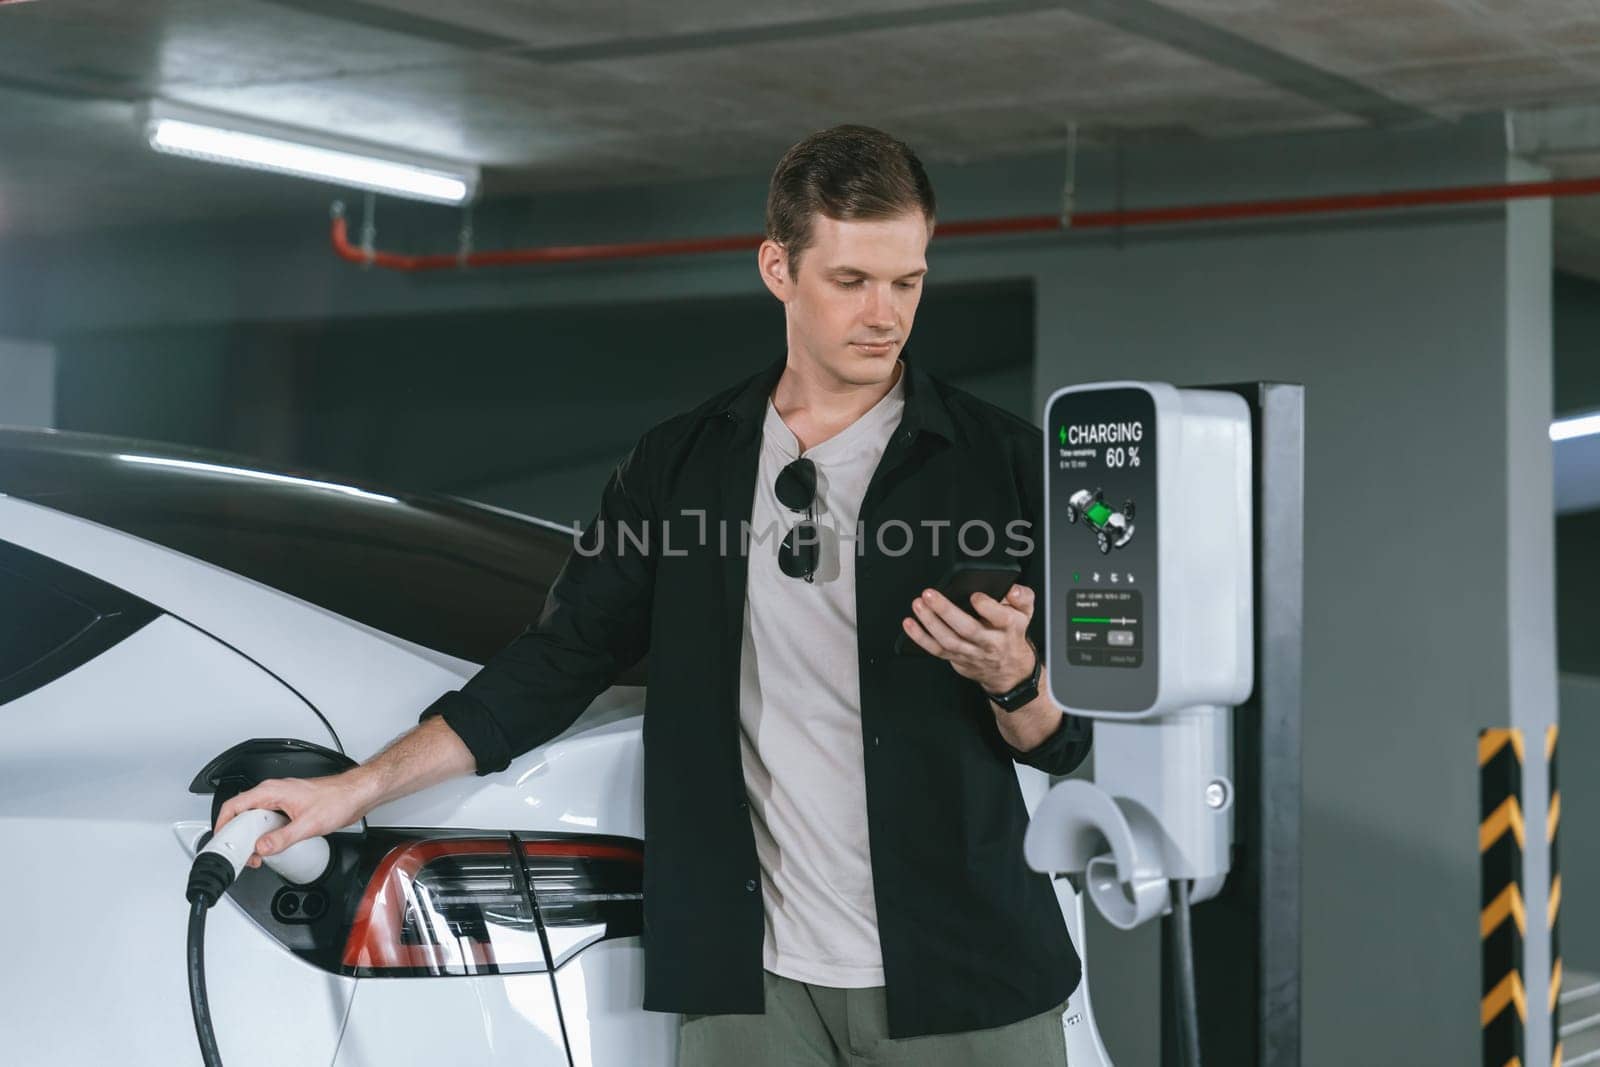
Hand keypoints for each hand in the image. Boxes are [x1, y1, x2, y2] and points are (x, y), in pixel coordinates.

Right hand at [212, 771, 373, 868]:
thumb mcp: (308, 824)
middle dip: (239, 837)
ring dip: (253, 837)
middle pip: (242, 815)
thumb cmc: (337, 799)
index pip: (234, 806)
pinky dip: (266, 834)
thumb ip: (282, 838)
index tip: (222, 842)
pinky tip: (272, 846)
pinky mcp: (289, 808)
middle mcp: (273, 793)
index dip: (222, 825)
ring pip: (256, 819)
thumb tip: (262, 848)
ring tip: (258, 854)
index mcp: (271, 791)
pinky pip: (269, 821)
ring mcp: (281, 800)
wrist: (356, 794)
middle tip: (244, 854)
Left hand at [901, 583, 1036, 693]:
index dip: (987, 607)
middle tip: (930, 595)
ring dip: (930, 623)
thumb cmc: (1012, 635)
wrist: (1009, 671)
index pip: (1001, 618)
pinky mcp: (956, 659)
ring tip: (918, 605)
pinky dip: (920, 638)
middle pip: (968, 629)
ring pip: (949, 641)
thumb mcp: (1026, 613)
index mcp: (1009, 627)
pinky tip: (909, 624)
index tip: (975, 596)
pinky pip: (936, 650)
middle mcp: (990, 642)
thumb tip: (1013, 588)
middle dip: (947, 611)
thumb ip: (1022, 597)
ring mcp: (972, 653)